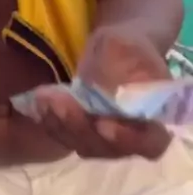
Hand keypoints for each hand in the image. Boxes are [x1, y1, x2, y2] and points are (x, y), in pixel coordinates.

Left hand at [33, 25, 171, 160]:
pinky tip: (38, 103)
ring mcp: (106, 139)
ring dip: (61, 126)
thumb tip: (103, 90)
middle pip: (108, 148)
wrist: (116, 50)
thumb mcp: (123, 47)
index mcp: (155, 116)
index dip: (127, 139)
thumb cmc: (126, 47)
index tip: (102, 124)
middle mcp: (131, 136)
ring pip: (83, 145)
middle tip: (59, 104)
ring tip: (43, 101)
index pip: (150, 143)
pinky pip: (66, 136)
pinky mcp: (83, 131)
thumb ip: (116, 69)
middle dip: (80, 128)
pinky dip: (51, 122)